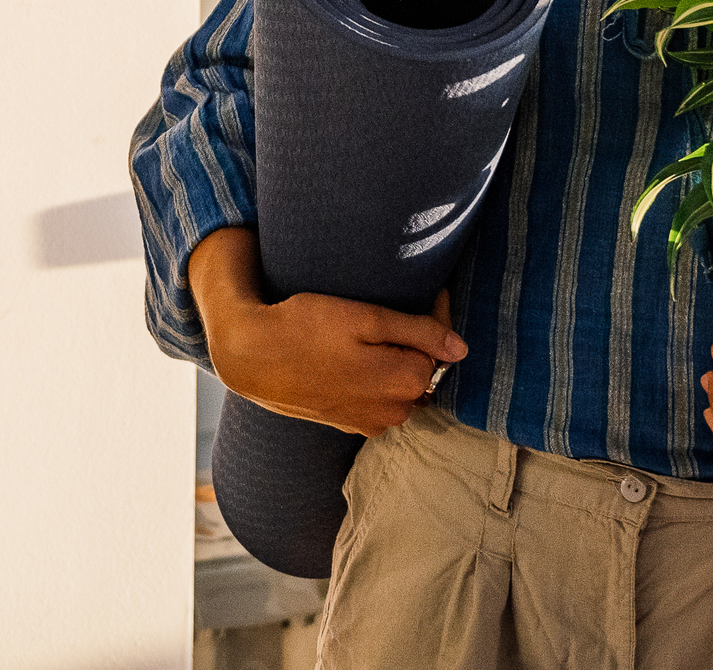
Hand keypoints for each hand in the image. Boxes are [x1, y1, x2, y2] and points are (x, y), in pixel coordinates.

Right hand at [213, 288, 468, 437]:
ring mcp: (369, 423)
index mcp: (404, 383)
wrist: (251, 357)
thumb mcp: (365, 318)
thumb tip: (461, 349)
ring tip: (371, 334)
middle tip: (392, 311)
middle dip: (416, 343)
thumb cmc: (306, 328)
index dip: (435, 316)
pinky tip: (355, 359)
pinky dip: (377, 380)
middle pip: (422, 372)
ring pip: (402, 388)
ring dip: (396, 362)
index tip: (428, 290)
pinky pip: (379, 401)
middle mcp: (393, 413)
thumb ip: (418, 332)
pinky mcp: (348, 424)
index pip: (440, 349)